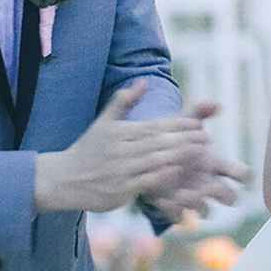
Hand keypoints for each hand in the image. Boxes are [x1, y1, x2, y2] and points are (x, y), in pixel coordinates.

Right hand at [34, 85, 223, 213]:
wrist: (62, 180)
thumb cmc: (87, 150)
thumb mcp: (103, 123)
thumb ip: (123, 101)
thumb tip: (143, 81)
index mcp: (121, 132)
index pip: (155, 126)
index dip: (178, 125)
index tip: (199, 124)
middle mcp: (122, 149)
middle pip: (160, 142)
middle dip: (186, 139)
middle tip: (208, 138)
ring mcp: (121, 170)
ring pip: (157, 160)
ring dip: (181, 156)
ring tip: (202, 153)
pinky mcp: (120, 189)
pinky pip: (147, 181)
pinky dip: (164, 175)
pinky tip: (180, 171)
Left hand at [146, 106, 250, 223]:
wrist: (145, 152)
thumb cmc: (171, 137)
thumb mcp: (183, 121)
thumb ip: (199, 111)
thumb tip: (217, 104)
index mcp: (215, 164)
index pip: (242, 174)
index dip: (242, 175)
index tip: (235, 173)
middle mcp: (208, 183)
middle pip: (230, 197)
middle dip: (222, 193)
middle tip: (206, 185)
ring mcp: (191, 196)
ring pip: (206, 211)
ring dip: (196, 203)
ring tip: (179, 193)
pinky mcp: (172, 205)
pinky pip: (179, 216)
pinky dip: (173, 210)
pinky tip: (162, 198)